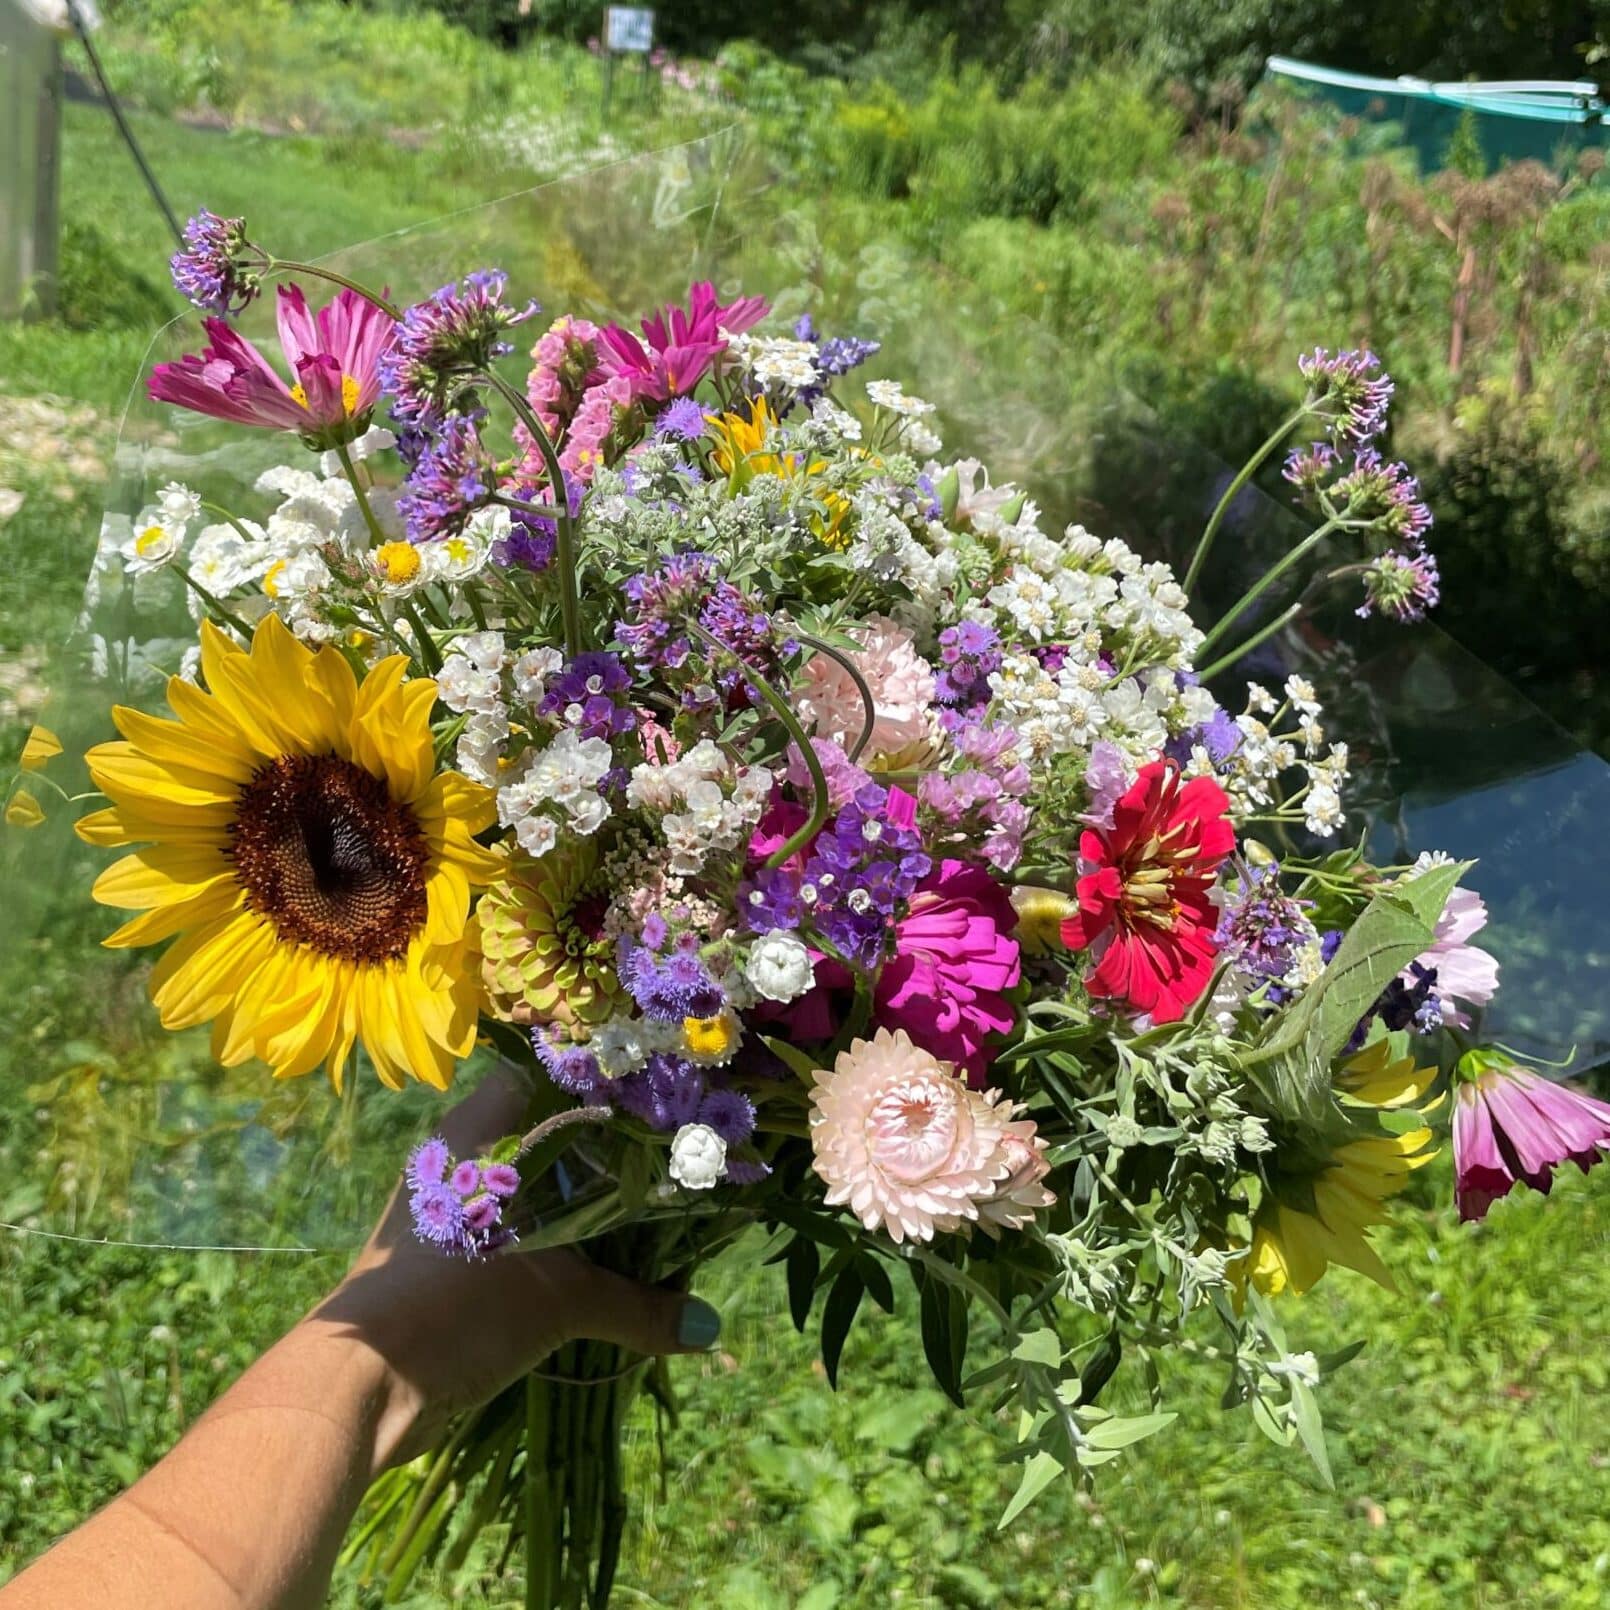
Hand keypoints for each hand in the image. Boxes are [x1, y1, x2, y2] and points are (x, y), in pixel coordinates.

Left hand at [310, 1069, 720, 1470]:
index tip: (665, 1100)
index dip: (608, 1084)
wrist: (363, 1387)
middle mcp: (459, 1157)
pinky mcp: (445, 1260)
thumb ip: (637, 1307)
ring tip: (651, 1215)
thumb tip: (708, 1331)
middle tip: (675, 1162)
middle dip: (607, 1153)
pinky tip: (602, 1265)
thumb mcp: (559, 1301)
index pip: (550, 1073)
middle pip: (548, 1133)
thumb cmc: (457, 1302)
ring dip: (582, 1205)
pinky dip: (556, 1244)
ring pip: (531, 1188)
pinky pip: (516, 1233)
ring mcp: (449, 1210)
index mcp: (477, 1131)